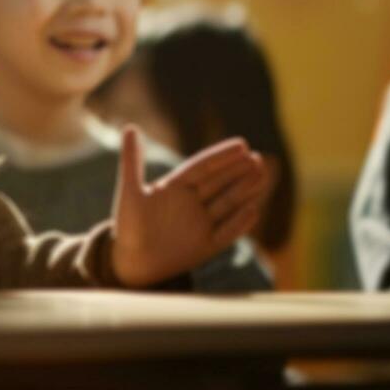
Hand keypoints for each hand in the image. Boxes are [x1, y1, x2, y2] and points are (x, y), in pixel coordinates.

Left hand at [110, 127, 266, 287]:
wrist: (130, 262)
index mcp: (175, 187)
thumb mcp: (130, 192)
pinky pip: (226, 232)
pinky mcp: (207, 246)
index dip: (221, 156)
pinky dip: (239, 223)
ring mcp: (201, 224)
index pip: (202, 167)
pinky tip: (253, 210)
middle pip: (219, 183)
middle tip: (257, 158)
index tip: (241, 144)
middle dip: (238, 171)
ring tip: (261, 175)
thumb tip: (130, 127)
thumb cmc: (128, 226)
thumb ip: (132, 161)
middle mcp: (192, 203)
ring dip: (244, 191)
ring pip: (227, 204)